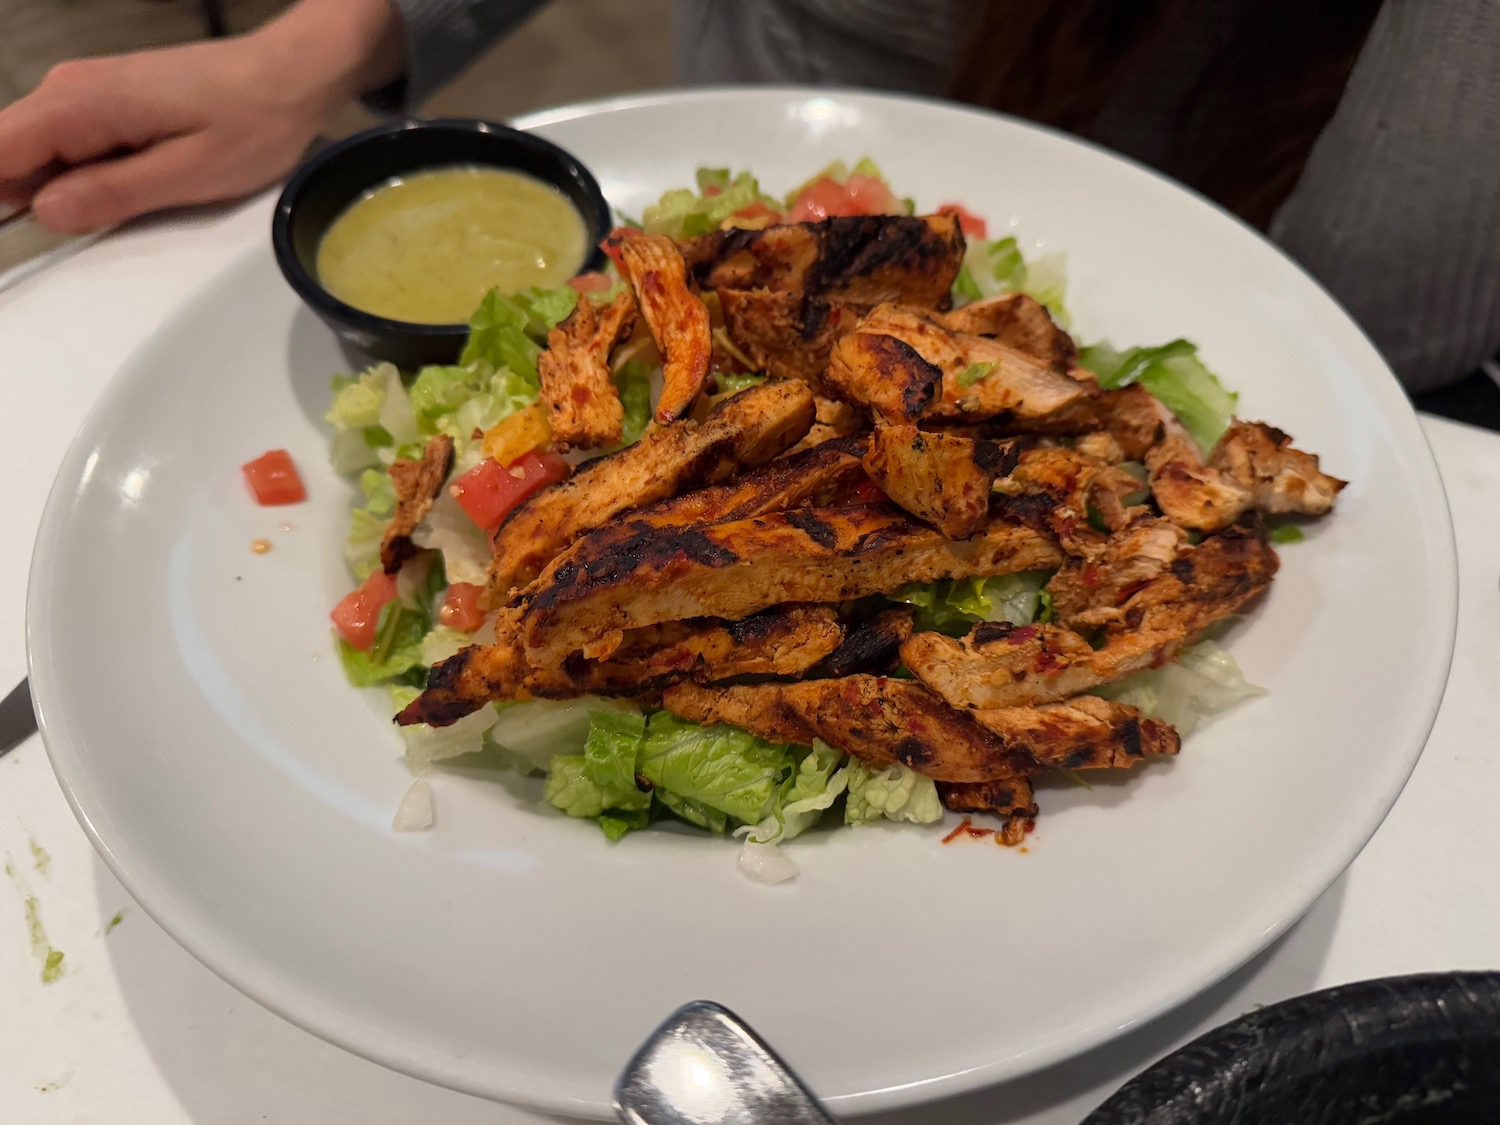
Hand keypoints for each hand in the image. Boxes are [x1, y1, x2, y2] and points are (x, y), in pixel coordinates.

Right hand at [0, 0, 403, 233]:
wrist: (291, 75)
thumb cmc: (252, 124)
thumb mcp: (186, 175)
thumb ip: (111, 194)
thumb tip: (45, 212)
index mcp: (78, 104)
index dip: (0, 200)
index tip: (17, 240)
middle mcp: (68, 89)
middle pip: (10, 155)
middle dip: (32, 198)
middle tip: (106, 221)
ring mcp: (85, 90)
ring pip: (40, 152)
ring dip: (66, 188)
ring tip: (136, 197)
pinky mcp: (108, 99)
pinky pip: (72, 144)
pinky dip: (88, 173)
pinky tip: (137, 182)